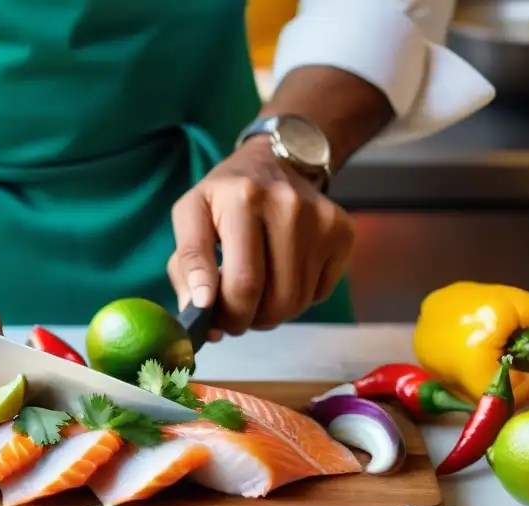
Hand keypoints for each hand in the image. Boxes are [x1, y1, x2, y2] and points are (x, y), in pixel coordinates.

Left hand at [167, 136, 355, 338]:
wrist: (276, 162)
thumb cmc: (226, 195)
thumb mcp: (192, 214)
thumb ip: (187, 262)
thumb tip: (198, 310)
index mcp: (243, 199)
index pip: (242, 283)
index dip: (226, 315)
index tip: (213, 320)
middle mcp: (288, 207)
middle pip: (273, 300)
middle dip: (246, 320)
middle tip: (232, 315)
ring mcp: (321, 221)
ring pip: (296, 302)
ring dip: (270, 314)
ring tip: (254, 296)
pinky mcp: (342, 233)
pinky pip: (318, 294)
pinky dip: (296, 298)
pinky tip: (280, 277)